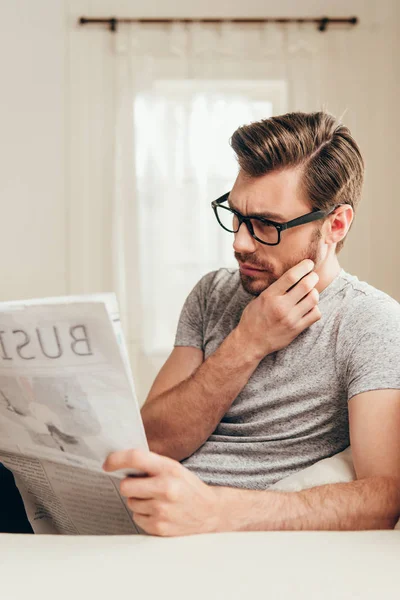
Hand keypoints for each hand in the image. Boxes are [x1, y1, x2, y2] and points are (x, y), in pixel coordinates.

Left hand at [103, 449, 220, 535]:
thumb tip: (119, 463)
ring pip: (130, 503)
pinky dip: (144, 515)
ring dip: (139, 501)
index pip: (135, 457)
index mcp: (169, 469)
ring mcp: (162, 510)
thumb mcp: (174, 468)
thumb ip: (151, 465)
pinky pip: (137, 518)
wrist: (210, 512)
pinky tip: (159, 512)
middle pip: (125, 486)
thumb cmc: (188, 487)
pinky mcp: (159, 528)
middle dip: (129, 485)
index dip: (116, 459)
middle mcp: (166, 489)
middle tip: (142, 486)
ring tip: (157, 500)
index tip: (107, 463)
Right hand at [236, 259, 320, 359]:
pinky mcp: (297, 329)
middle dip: (313, 277)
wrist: (251, 342)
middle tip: (313, 276)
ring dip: (314, 292)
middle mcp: (281, 306)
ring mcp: (290, 319)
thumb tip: (293, 275)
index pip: (291, 276)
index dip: (303, 267)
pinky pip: (315, 314)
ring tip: (310, 292)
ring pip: (313, 299)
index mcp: (269, 296)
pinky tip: (309, 307)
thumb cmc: (253, 318)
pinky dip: (315, 308)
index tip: (309, 263)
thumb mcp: (259, 299)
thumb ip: (275, 288)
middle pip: (306, 285)